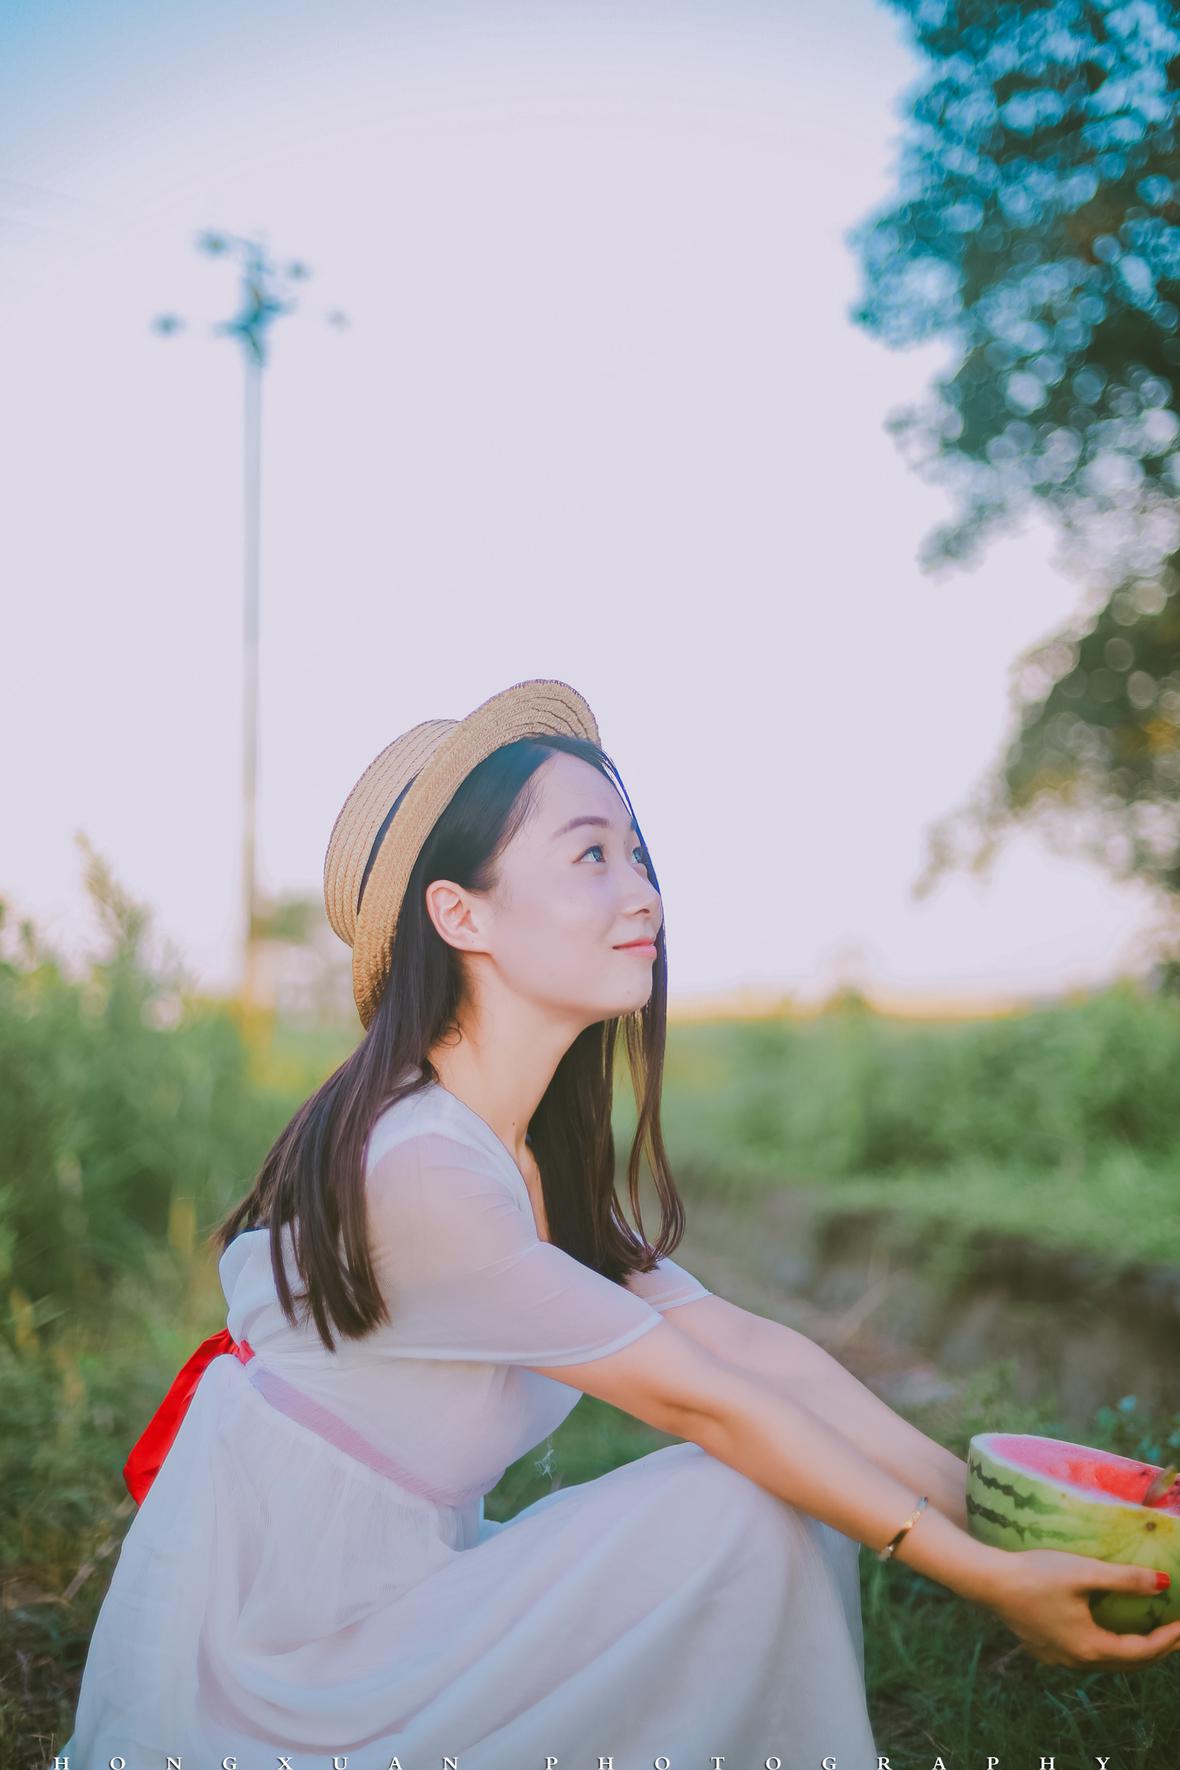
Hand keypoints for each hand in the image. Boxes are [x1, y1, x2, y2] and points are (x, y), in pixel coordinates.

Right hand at [983, 1548, 1179, 1669]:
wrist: (989, 1582)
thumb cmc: (1036, 1573)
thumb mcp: (1084, 1572)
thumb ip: (1125, 1579)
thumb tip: (1164, 1583)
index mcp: (1091, 1646)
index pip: (1143, 1650)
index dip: (1168, 1638)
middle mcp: (1078, 1660)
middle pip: (1128, 1663)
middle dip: (1157, 1649)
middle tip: (1176, 1633)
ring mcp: (1059, 1658)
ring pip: (1108, 1662)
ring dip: (1133, 1651)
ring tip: (1150, 1635)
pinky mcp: (1045, 1650)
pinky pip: (1088, 1656)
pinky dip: (1109, 1648)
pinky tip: (1107, 1632)